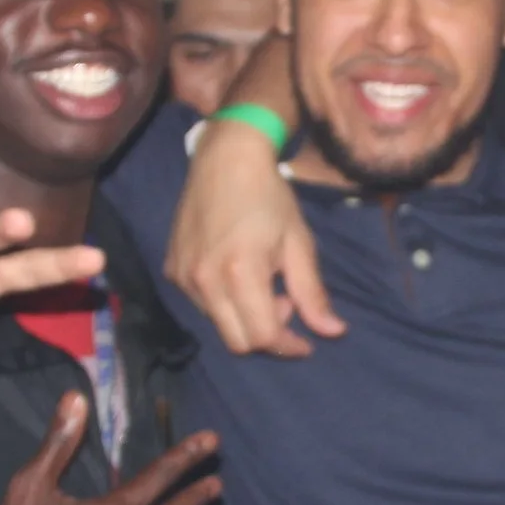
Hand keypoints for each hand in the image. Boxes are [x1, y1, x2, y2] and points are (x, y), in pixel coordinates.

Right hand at [164, 122, 343, 357]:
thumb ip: (312, 293)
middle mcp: (204, 280)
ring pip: (218, 324)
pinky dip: (223, 302)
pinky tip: (236, 272)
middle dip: (267, 335)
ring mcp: (183, 276)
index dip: (288, 345)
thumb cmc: (269, 197)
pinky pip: (200, 304)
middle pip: (237, 342)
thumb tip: (333, 333)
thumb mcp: (298, 243)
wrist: (225, 159)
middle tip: (284, 301)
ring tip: (260, 282)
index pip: (262, 337)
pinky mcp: (171, 269)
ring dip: (244, 317)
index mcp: (239, 273)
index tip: (306, 339)